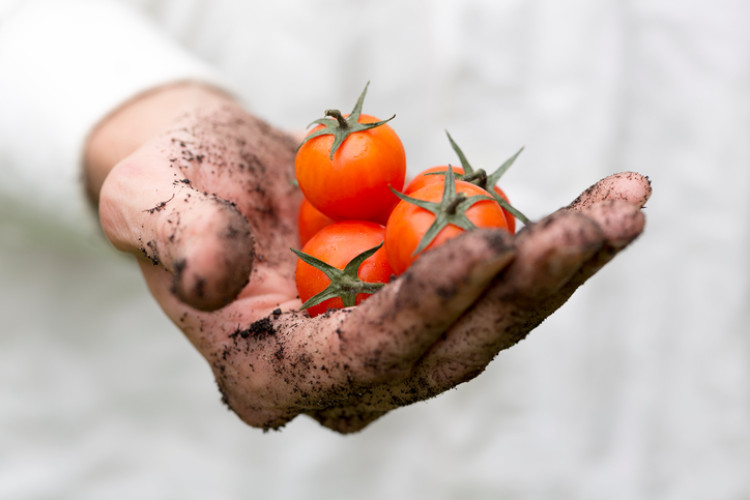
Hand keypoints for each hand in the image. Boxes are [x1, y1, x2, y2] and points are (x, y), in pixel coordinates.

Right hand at [89, 85, 650, 432]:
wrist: (212, 178)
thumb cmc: (172, 188)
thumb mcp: (146, 200)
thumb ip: (169, 238)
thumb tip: (209, 277)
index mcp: (270, 375)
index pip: (357, 359)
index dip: (422, 308)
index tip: (488, 244)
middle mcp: (344, 377)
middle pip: (449, 349)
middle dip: (529, 287)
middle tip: (607, 221)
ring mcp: (393, 343)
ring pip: (491, 320)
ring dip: (563, 263)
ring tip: (625, 203)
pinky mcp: (427, 302)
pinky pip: (498, 281)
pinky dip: (552, 243)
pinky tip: (605, 203)